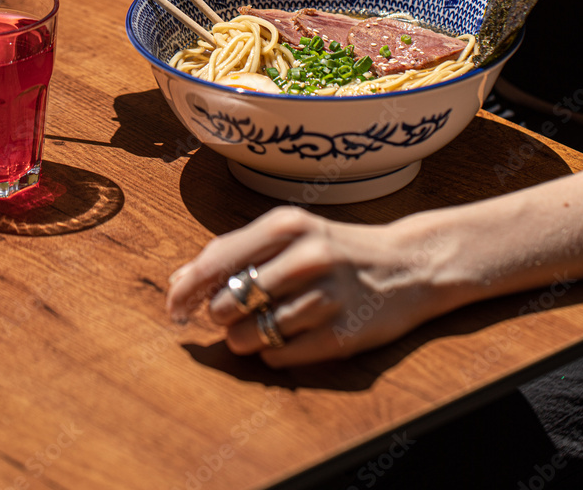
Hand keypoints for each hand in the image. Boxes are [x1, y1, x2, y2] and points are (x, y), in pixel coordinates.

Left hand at [166, 207, 449, 367]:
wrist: (408, 265)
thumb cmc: (337, 249)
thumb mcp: (290, 234)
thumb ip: (236, 252)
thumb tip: (178, 281)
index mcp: (286, 224)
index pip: (216, 262)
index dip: (186, 290)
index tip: (174, 308)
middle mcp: (305, 256)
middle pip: (226, 304)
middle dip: (221, 315)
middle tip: (235, 312)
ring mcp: (326, 296)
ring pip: (249, 336)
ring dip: (245, 339)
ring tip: (263, 326)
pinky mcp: (341, 334)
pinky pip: (280, 357)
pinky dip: (275, 353)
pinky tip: (291, 335)